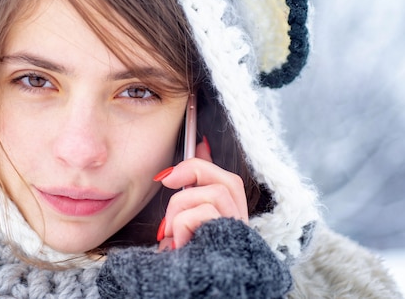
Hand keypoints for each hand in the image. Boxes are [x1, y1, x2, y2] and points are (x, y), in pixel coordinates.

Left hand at [155, 136, 248, 250]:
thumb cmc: (179, 264)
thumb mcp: (178, 227)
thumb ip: (188, 196)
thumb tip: (198, 152)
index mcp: (228, 222)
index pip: (228, 182)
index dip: (209, 160)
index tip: (196, 141)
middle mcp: (239, 229)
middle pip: (229, 180)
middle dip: (192, 170)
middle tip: (165, 181)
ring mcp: (238, 237)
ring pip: (216, 193)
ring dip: (181, 205)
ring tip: (169, 230)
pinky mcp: (229, 245)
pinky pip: (206, 213)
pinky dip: (182, 224)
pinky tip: (177, 245)